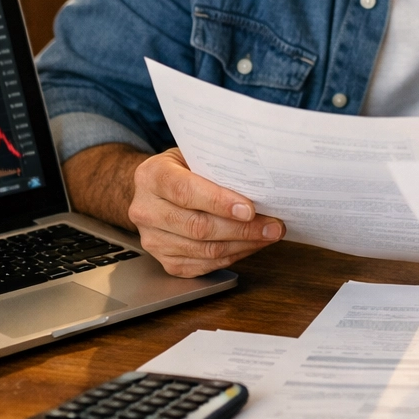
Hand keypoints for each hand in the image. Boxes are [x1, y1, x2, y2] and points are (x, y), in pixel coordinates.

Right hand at [127, 148, 283, 277]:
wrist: (155, 189)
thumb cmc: (182, 168)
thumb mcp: (194, 154)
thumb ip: (217, 166)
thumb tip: (260, 182)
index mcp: (152, 176)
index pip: (185, 191)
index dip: (219, 202)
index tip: (250, 209)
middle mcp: (146, 209)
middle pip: (198, 226)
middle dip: (242, 229)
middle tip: (273, 226)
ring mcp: (152, 239)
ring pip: (204, 250)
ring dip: (243, 245)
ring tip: (268, 235)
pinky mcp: (164, 261)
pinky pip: (203, 264)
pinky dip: (232, 256)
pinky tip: (250, 245)